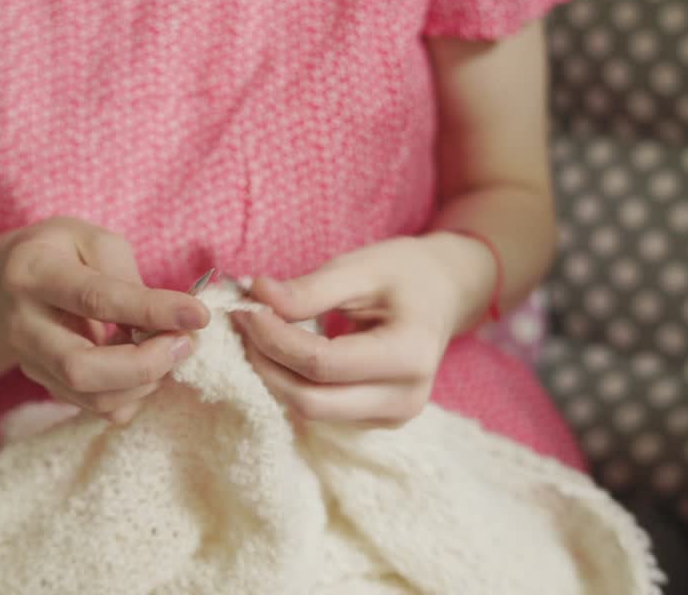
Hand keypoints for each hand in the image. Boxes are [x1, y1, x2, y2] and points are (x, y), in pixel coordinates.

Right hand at [0, 217, 210, 422]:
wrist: (5, 284)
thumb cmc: (61, 253)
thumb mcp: (90, 239)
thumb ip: (126, 275)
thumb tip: (166, 322)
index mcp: (33, 272)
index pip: (96, 299)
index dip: (152, 310)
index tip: (199, 314)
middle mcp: (23, 324)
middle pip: (81, 367)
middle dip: (145, 364)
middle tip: (184, 344)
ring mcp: (30, 362)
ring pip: (91, 396)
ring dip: (146, 382)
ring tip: (170, 351)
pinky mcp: (46, 385)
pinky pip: (97, 407)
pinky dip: (134, 394)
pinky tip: (145, 365)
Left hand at [232, 234, 491, 426]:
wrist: (444, 292)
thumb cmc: (405, 273)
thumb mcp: (361, 267)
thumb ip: (310, 288)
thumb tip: (257, 296)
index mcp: (409, 355)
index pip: (321, 363)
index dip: (274, 339)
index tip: (246, 308)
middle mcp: (404, 399)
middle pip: (310, 400)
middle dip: (266, 362)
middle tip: (243, 321)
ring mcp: (392, 417)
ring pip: (310, 411)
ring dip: (274, 374)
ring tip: (258, 332)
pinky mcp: (375, 420)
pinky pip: (320, 410)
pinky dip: (292, 382)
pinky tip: (282, 350)